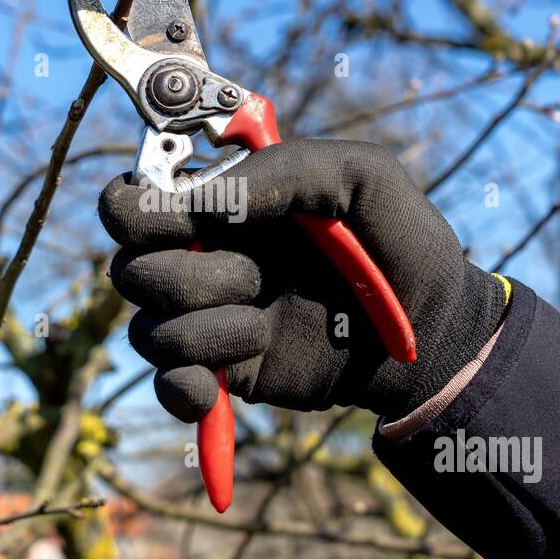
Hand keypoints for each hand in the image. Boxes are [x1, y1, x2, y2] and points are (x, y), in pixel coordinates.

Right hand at [98, 140, 507, 422]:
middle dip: (185, 277)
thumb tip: (197, 202)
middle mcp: (202, 259)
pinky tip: (220, 388)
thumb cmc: (401, 246)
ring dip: (204, 331)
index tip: (186, 221)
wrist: (432, 336)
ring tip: (262, 326)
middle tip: (253, 275)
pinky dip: (186, 389)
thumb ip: (283, 169)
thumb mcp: (361, 177)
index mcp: (221, 206)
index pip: (129, 204)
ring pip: (146, 331)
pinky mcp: (224, 374)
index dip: (137, 213)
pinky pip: (167, 386)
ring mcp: (209, 319)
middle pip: (126, 271)